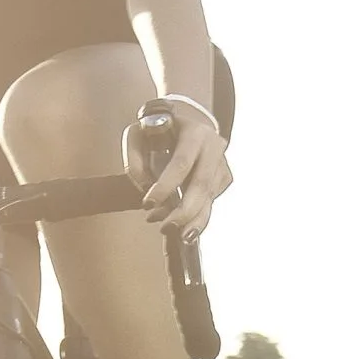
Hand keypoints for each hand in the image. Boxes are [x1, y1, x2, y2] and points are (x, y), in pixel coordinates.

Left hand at [137, 110, 231, 239]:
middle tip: (166, 227)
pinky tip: (180, 225)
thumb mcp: (138, 136)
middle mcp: (213, 146)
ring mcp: (221, 163)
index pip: (181, 163)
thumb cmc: (158, 131)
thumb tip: (146, 188)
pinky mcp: (223, 178)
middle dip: (184, 211)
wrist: (184, 123)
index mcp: (194, 132)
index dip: (165, 186)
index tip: (148, 203)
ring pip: (210, 198)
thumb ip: (135, 160)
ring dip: (193, 220)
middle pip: (202, 185)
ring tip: (176, 234)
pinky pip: (211, 202)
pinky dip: (196, 217)